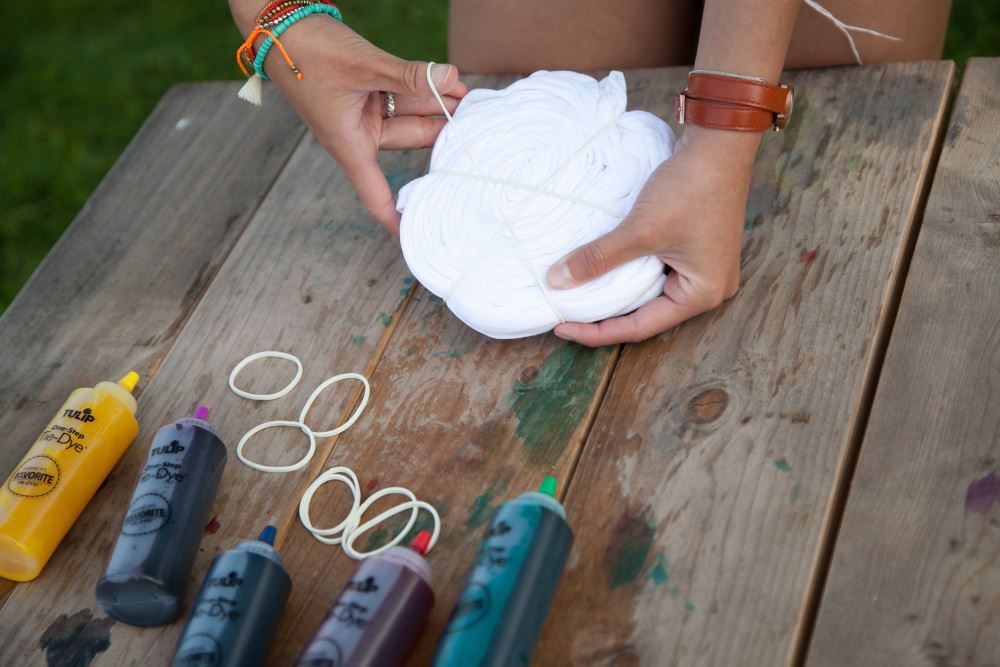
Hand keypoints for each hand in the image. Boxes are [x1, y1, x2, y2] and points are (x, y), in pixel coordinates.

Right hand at [248, 14, 467, 233]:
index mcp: (349, 143)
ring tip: (464, 93)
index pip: (376, 195)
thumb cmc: (309, 52)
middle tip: (471, 115)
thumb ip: (410, 75)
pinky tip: (446, 80)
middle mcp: (357, 132)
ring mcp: (362, 110)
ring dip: (435, 102)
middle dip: (440, 126)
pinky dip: (421, 86)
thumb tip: (451, 77)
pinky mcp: (365, 89)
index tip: (421, 230)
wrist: (281, 22)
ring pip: (408, 112)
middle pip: (409, 138)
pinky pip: (400, 93)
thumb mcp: (365, 66)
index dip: (397, 217)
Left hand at [545, 125, 758, 345]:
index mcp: (701, 295)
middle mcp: (706, 288)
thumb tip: (557, 281)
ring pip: (648, 292)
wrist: (718, 142)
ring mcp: (702, 267)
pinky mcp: (693, 247)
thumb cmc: (689, 188)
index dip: (597, 331)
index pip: (639, 327)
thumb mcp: (640, 230)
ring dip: (615, 293)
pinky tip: (601, 268)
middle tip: (566, 314)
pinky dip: (627, 272)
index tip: (561, 327)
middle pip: (645, 314)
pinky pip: (654, 271)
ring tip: (578, 294)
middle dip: (605, 315)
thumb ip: (599, 259)